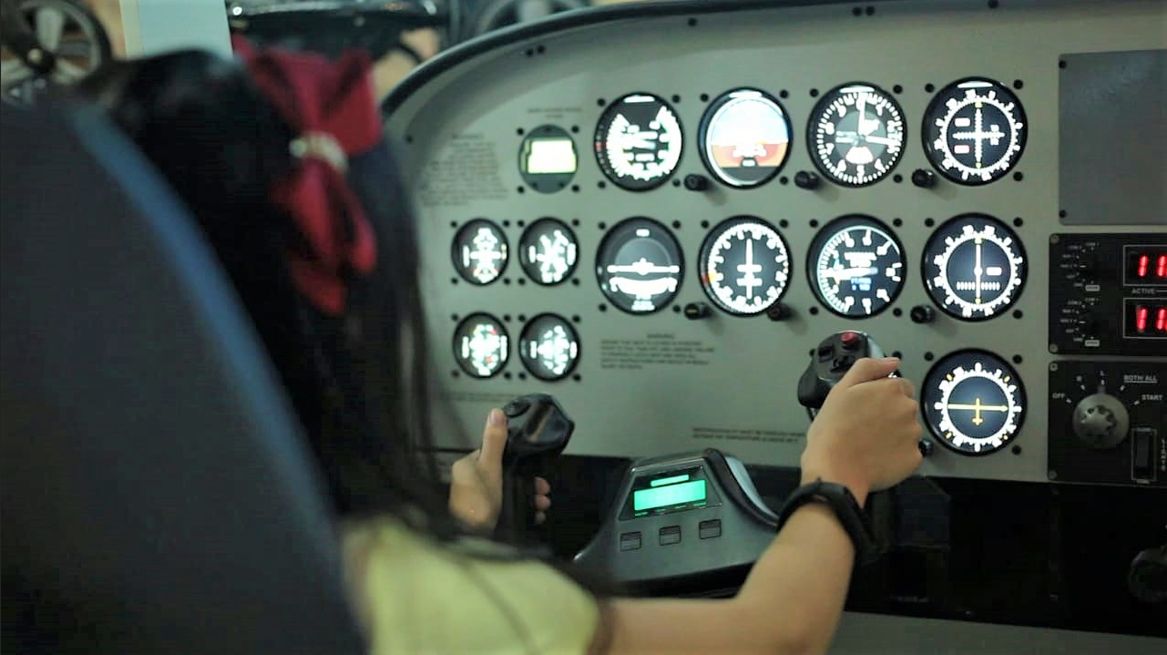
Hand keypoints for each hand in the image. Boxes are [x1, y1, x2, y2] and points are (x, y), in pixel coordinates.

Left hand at [448, 408, 551, 531]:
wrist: (475, 539)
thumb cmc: (478, 504)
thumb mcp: (490, 467)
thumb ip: (494, 441)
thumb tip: (496, 414)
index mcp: (467, 468)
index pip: (493, 454)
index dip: (514, 458)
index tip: (531, 464)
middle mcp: (471, 483)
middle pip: (505, 474)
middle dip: (528, 481)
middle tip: (542, 487)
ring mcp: (480, 501)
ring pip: (510, 492)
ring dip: (530, 496)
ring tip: (542, 502)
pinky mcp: (489, 517)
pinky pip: (510, 508)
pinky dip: (525, 510)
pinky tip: (536, 513)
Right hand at [801, 357, 922, 504]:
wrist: (835, 470)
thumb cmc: (832, 432)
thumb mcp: (840, 389)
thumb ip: (868, 368)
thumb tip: (890, 360)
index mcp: (891, 389)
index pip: (898, 384)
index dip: (881, 395)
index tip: (867, 406)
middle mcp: (907, 409)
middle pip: (904, 406)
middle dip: (889, 413)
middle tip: (865, 424)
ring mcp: (913, 434)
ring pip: (907, 429)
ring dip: (894, 433)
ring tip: (868, 441)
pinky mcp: (914, 458)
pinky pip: (909, 452)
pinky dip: (897, 454)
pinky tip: (877, 455)